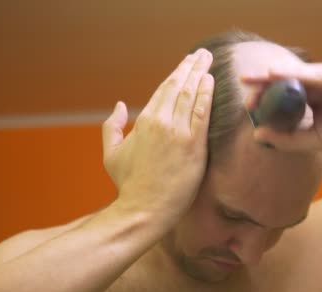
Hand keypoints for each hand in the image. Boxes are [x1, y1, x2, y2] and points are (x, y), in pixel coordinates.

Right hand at [101, 49, 213, 223]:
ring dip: (201, 75)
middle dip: (191, 67)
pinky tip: (211, 82)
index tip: (186, 63)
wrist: (144, 208)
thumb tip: (120, 104)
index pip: (164, 90)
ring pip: (192, 95)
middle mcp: (162, 121)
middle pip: (179, 86)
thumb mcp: (110, 153)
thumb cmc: (128, 183)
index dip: (177, 73)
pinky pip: (203, 113)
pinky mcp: (194, 145)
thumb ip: (111, 126)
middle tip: (202, 53)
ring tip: (209, 60)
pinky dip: (207, 95)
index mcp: (144, 121)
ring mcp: (179, 132)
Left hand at [242, 60, 321, 158]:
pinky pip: (317, 75)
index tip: (247, 104)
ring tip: (254, 78)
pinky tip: (277, 75)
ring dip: (276, 76)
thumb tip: (258, 135)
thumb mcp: (319, 140)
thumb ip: (290, 138)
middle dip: (266, 83)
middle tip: (244, 86)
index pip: (287, 93)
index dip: (267, 96)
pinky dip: (296, 74)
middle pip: (290, 80)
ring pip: (300, 74)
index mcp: (320, 98)